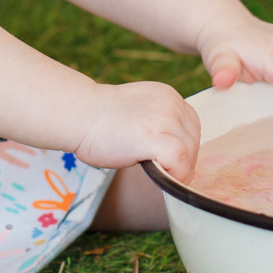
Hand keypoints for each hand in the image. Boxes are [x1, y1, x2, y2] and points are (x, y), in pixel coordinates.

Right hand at [74, 82, 200, 179]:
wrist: (79, 114)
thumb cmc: (102, 120)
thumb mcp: (142, 111)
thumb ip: (160, 123)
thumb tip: (178, 153)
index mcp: (168, 96)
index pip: (191, 126)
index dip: (185, 147)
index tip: (170, 161)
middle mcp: (170, 103)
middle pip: (193, 140)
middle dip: (184, 161)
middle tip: (166, 172)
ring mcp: (162, 118)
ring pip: (189, 152)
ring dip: (180, 170)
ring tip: (161, 174)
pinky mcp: (152, 136)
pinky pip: (179, 160)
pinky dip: (176, 174)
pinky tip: (162, 177)